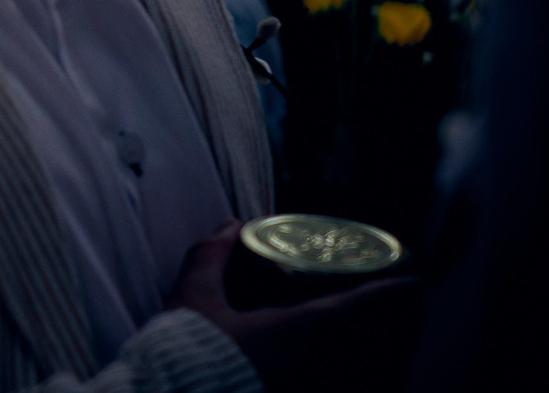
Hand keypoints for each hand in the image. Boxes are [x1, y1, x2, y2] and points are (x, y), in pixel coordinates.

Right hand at [167, 221, 419, 391]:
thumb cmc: (191, 358)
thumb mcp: (193, 302)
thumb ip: (210, 259)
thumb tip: (230, 226)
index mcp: (311, 332)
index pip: (380, 304)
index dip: (403, 287)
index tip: (410, 275)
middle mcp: (337, 371)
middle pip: (397, 341)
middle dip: (401, 318)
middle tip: (397, 300)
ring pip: (391, 374)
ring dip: (393, 352)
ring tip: (385, 336)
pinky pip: (375, 390)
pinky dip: (380, 378)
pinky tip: (365, 372)